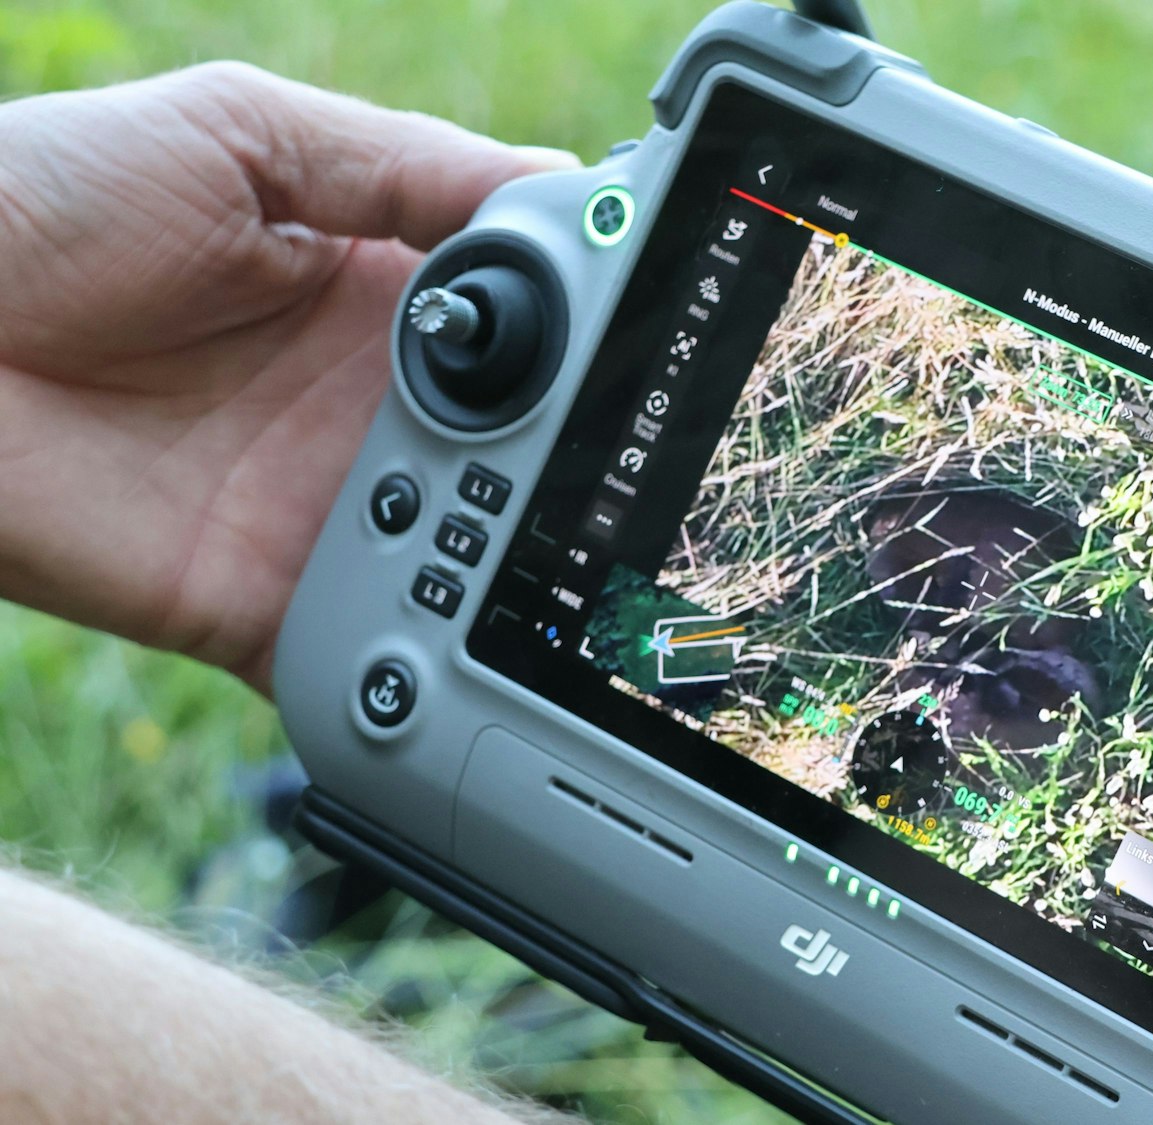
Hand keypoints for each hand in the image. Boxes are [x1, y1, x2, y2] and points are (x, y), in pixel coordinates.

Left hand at [0, 63, 575, 691]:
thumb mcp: (242, 133)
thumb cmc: (36, 199)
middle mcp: (373, 410)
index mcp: (385, 293)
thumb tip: (567, 186)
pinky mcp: (272, 607)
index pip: (534, 319)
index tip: (669, 338)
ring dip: (519, 556)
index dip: (602, 332)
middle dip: (581, 456)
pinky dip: (430, 665)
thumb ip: (406, 165)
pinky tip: (473, 640)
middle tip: (631, 459)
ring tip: (542, 533)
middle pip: (528, 447)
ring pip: (475, 555)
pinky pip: (380, 650)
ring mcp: (329, 512)